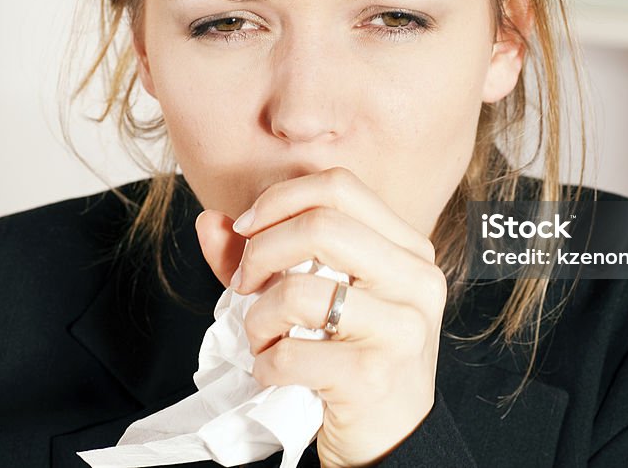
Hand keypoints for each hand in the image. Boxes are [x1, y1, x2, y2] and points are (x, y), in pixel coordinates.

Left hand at [195, 167, 447, 466]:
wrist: (391, 441)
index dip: (281, 199)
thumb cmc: (354, 360)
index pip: (340, 186)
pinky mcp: (371, 376)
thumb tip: (211, 222)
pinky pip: (288, 354)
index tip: (247, 229)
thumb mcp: (320, 300)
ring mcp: (400, 329)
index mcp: (409, 250)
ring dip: (257, 318)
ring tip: (261, 338)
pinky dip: (263, 365)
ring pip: (299, 290)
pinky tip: (273, 373)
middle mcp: (416, 281)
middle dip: (261, 251)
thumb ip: (265, 257)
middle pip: (321, 225)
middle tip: (244, 285)